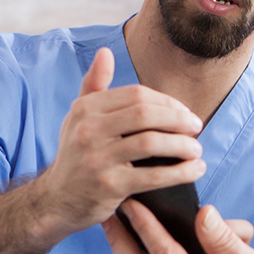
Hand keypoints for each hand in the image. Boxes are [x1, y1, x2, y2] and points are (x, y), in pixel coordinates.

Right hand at [34, 48, 207, 235]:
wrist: (56, 200)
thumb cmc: (75, 155)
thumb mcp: (77, 118)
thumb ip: (93, 85)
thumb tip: (105, 53)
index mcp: (85, 109)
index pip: (136, 95)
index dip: (167, 102)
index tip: (185, 113)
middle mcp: (87, 130)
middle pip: (145, 115)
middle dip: (178, 120)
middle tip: (197, 128)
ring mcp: (97, 159)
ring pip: (151, 143)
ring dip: (182, 145)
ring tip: (197, 149)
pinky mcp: (109, 186)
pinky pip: (153, 176)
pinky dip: (180, 172)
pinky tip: (194, 170)